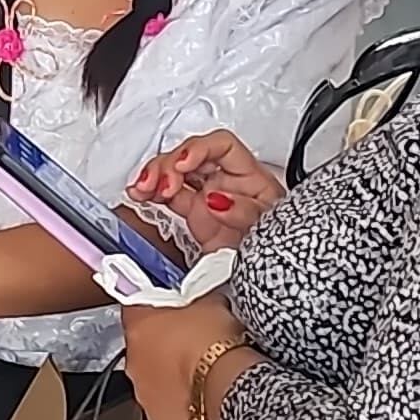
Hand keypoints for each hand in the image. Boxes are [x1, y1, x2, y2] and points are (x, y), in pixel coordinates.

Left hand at [119, 293, 247, 419]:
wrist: (229, 389)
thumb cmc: (218, 346)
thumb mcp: (211, 302)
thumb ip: (196, 297)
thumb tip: (201, 297)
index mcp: (138, 327)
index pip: (136, 306)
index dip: (156, 306)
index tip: (170, 307)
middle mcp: (134, 362)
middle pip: (142, 345)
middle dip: (162, 343)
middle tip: (190, 340)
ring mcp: (144, 392)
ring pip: (151, 377)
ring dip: (169, 374)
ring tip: (199, 370)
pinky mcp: (159, 418)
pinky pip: (165, 405)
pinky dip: (179, 400)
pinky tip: (200, 394)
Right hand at [132, 130, 284, 252]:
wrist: (271, 274)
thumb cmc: (281, 241)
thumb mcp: (270, 225)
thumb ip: (245, 212)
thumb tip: (218, 200)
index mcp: (248, 175)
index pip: (221, 146)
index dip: (198, 149)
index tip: (183, 163)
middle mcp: (225, 180)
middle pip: (190, 155)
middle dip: (169, 164)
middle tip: (162, 184)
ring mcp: (206, 195)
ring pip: (173, 172)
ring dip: (154, 175)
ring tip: (142, 188)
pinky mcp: (192, 212)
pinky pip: (166, 194)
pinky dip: (149, 192)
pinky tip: (138, 194)